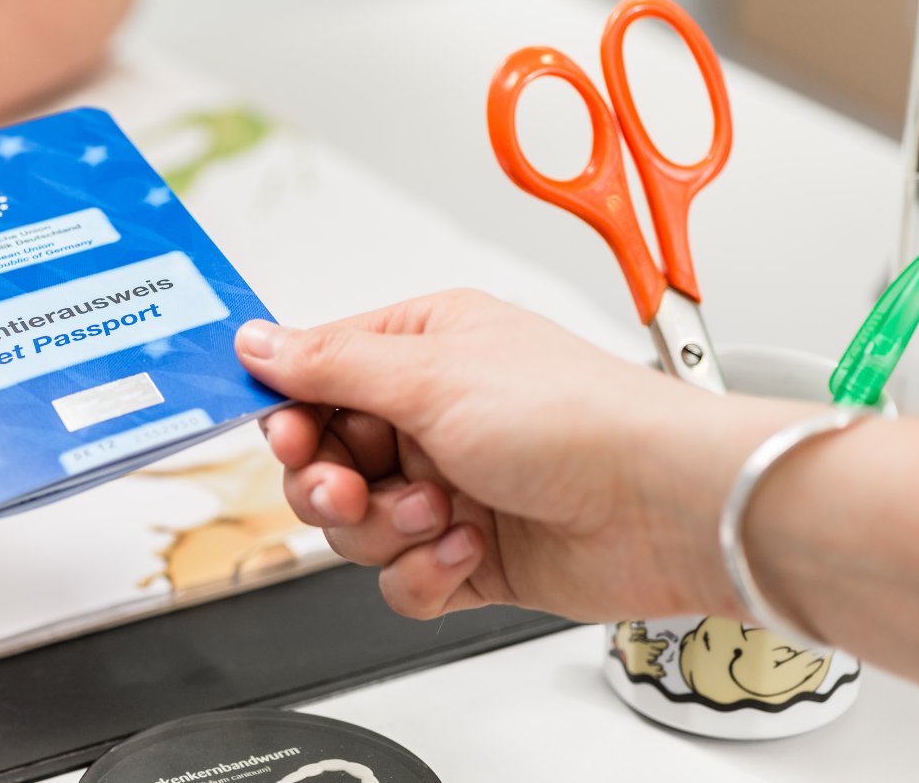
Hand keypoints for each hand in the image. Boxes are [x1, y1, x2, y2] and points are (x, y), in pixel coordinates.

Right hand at [235, 290, 780, 622]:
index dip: (290, 414)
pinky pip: (400, 578)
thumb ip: (330, 363)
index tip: (285, 438)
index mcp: (421, 349)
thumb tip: (256, 341)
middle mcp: (430, 416)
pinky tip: (467, 549)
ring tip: (439, 512)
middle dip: (329, 484)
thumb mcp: (431, 373)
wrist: (662, 506)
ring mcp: (448, 487)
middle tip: (348, 489)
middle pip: (323, 461)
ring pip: (355, 527)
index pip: (316, 378)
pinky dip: (425, 571)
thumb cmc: (573, 418)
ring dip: (386, 527)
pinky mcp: (468, 555)